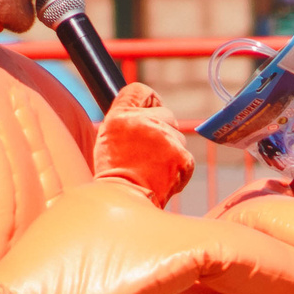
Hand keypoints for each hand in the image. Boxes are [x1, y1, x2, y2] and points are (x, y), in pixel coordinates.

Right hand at [92, 83, 192, 205]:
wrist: (125, 202)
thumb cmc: (115, 172)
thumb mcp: (107, 138)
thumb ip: (125, 117)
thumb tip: (147, 104)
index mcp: (120, 116)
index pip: (140, 91)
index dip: (147, 102)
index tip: (147, 114)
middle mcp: (143, 122)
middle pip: (166, 113)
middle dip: (161, 129)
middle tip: (146, 152)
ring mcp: (165, 139)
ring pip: (178, 136)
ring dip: (170, 149)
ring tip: (151, 167)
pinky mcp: (181, 157)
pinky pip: (185, 155)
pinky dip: (178, 166)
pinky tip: (162, 176)